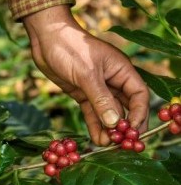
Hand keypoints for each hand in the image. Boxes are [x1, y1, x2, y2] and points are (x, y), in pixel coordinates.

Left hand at [23, 5, 148, 145]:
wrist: (46, 38)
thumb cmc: (70, 47)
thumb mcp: (86, 73)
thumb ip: (101, 98)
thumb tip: (115, 123)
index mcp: (121, 70)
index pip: (139, 95)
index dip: (139, 114)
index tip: (133, 131)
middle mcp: (112, 80)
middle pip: (126, 107)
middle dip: (125, 125)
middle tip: (122, 144)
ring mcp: (97, 88)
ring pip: (108, 112)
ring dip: (108, 129)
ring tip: (107, 146)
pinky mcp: (82, 93)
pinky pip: (92, 112)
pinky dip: (95, 125)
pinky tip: (96, 139)